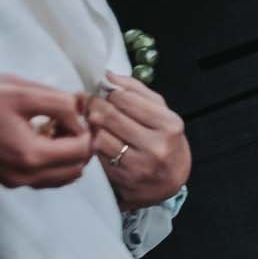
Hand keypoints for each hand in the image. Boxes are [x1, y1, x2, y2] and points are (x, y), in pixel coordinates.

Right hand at [0, 75, 94, 188]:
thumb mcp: (25, 93)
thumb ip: (62, 104)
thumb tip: (83, 112)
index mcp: (30, 155)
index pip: (82, 150)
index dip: (89, 129)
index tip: (82, 112)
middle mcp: (23, 176)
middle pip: (75, 168)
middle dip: (83, 144)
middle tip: (75, 119)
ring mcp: (13, 181)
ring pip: (61, 177)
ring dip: (69, 155)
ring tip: (58, 127)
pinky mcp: (5, 179)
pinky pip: (42, 178)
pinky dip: (53, 162)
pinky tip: (43, 137)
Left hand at [85, 73, 190, 210]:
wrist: (169, 182)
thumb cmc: (164, 141)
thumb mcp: (162, 114)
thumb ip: (137, 92)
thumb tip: (109, 75)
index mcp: (169, 124)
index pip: (127, 99)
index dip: (109, 93)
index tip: (102, 92)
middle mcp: (157, 145)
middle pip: (111, 116)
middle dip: (94, 105)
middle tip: (88, 102)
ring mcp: (139, 164)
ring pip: (100, 136)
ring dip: (92, 126)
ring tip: (92, 121)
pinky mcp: (123, 178)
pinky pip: (98, 154)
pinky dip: (93, 143)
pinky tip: (96, 138)